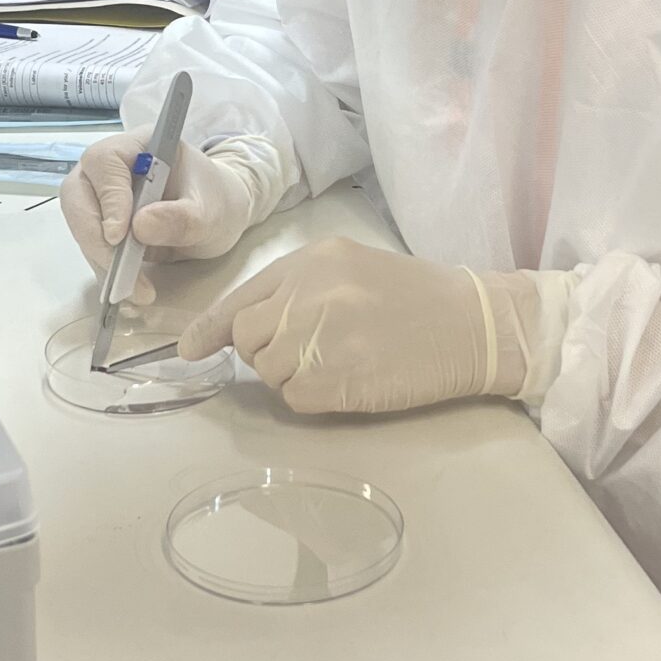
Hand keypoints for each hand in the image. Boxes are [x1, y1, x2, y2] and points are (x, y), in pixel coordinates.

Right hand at [60, 133, 277, 298]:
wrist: (219, 215)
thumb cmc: (216, 201)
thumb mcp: (210, 211)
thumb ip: (180, 217)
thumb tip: (140, 226)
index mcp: (140, 145)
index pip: (105, 162)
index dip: (108, 197)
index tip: (120, 235)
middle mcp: (112, 166)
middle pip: (79, 194)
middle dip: (94, 237)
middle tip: (119, 273)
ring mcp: (102, 194)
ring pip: (81, 224)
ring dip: (101, 260)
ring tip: (135, 289)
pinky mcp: (102, 222)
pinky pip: (92, 245)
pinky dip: (107, 270)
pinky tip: (130, 289)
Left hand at [178, 237, 546, 415]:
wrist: (472, 324)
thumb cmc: (413, 296)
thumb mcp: (349, 269)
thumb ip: (295, 289)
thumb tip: (239, 326)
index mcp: (311, 261)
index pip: (238, 299)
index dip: (208, 328)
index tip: (188, 349)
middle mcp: (308, 295)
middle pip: (247, 337)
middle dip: (262, 351)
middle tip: (305, 350)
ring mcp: (320, 339)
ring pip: (267, 372)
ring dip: (290, 375)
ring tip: (337, 361)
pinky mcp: (335, 381)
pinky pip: (294, 399)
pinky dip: (312, 398)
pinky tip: (348, 381)